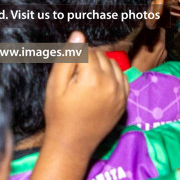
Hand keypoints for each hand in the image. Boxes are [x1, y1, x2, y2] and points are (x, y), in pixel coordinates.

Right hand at [42, 32, 128, 158]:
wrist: (72, 143)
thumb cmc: (59, 114)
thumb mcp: (55, 85)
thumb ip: (68, 58)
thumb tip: (78, 35)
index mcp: (93, 78)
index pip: (87, 51)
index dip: (74, 57)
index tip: (67, 70)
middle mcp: (111, 83)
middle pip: (100, 55)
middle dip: (87, 59)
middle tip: (74, 75)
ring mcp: (120, 93)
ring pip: (112, 64)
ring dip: (100, 65)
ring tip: (85, 78)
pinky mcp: (124, 101)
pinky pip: (122, 77)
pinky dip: (112, 74)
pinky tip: (100, 82)